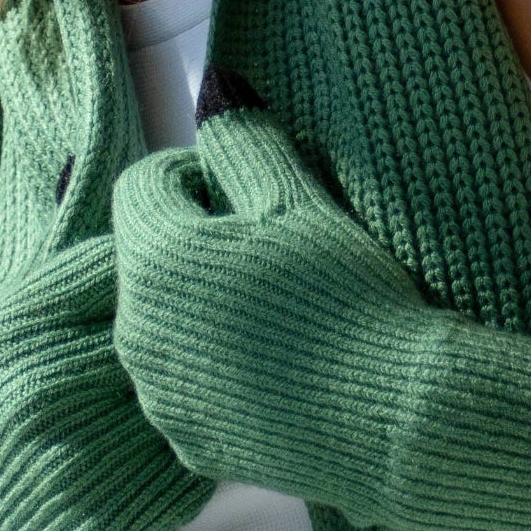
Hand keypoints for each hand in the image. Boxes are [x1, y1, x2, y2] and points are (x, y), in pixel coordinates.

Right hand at [0, 230, 214, 530]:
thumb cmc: (2, 437)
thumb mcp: (6, 350)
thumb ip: (69, 292)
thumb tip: (161, 228)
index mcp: (15, 330)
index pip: (123, 262)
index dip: (169, 265)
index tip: (197, 273)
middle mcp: (42, 385)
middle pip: (165, 327)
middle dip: (204, 328)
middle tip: (241, 327)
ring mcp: (79, 454)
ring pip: (190, 394)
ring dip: (217, 390)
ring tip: (236, 385)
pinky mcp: (116, 514)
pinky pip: (197, 462)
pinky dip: (212, 451)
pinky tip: (210, 446)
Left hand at [107, 72, 530, 530]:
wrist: (394, 416)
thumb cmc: (350, 298)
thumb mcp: (299, 200)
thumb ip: (243, 138)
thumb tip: (214, 88)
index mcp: (154, 258)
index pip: (144, 185)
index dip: (198, 172)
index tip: (256, 189)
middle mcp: (136, 330)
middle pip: (147, 257)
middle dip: (196, 240)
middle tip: (272, 249)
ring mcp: (158, 394)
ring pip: (163, 322)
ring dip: (201, 304)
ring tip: (275, 309)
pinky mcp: (187, 442)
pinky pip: (184, 384)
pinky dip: (215, 367)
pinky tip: (275, 365)